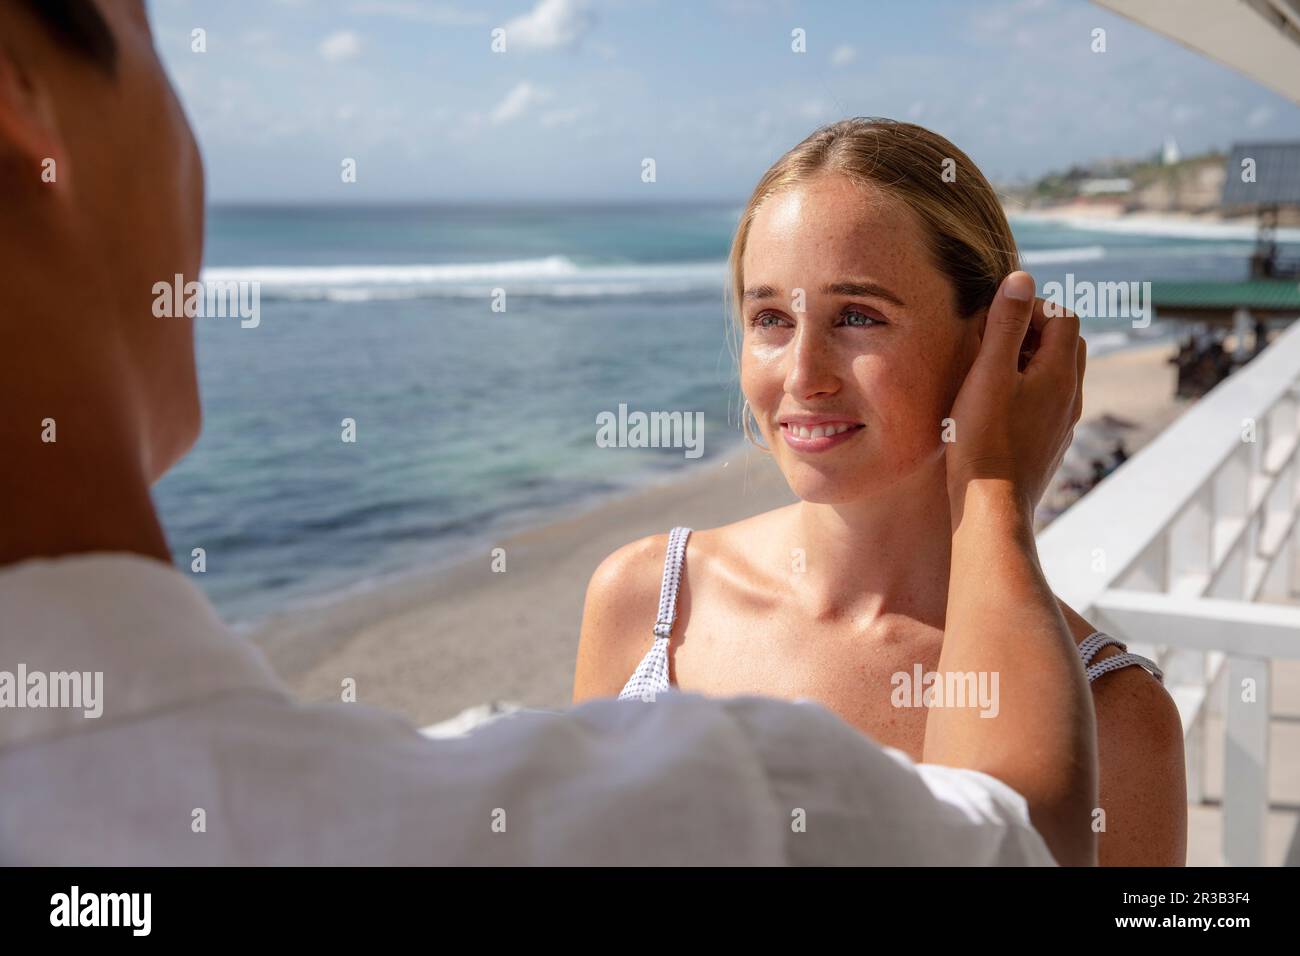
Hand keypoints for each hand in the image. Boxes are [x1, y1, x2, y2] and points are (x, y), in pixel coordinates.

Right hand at [945, 271, 1084, 519]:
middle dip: (1034, 333)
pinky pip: (1046, 405)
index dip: (1032, 308)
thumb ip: (1005, 324)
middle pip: (1067, 345)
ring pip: (1057, 377)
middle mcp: (1071, 397)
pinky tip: (993, 410)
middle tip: (993, 341)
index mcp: (1061, 374)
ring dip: (1029, 364)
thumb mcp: (988, 374)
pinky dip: (1026, 392)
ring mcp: (1062, 425)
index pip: (1064, 318)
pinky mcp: (1048, 446)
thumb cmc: (983, 441)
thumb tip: (1022, 278)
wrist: (991, 510)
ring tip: (989, 374)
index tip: (996, 319)